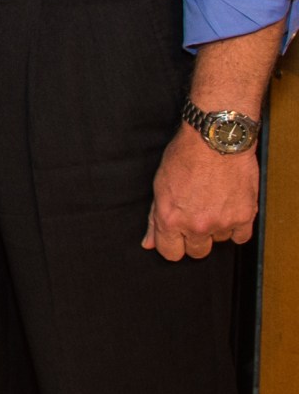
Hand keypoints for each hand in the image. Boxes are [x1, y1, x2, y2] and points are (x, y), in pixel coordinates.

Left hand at [144, 126, 259, 259]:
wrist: (215, 139)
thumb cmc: (185, 156)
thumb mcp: (159, 185)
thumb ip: (154, 218)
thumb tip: (149, 243)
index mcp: (170, 219)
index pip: (170, 253)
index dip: (172, 246)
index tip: (176, 238)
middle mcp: (196, 225)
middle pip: (197, 252)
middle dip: (194, 239)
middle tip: (196, 217)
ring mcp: (222, 223)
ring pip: (219, 241)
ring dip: (216, 228)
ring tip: (212, 203)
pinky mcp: (244, 216)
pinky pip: (241, 237)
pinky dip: (236, 227)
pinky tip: (228, 210)